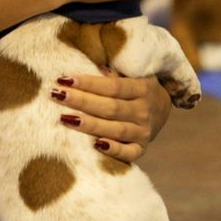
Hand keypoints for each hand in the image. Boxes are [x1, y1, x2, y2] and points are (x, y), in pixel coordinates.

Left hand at [54, 65, 172, 164]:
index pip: (113, 86)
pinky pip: (129, 153)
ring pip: (116, 130)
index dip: (89, 83)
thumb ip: (114, 73)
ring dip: (90, 125)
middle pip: (111, 107)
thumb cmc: (138, 88)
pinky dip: (114, 150)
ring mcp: (144, 131)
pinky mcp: (142, 148)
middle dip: (82, 101)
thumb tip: (93, 67)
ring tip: (66, 119)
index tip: (65, 79)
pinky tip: (96, 146)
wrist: (163, 109)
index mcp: (143, 88)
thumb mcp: (133, 75)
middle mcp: (144, 111)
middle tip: (57, 95)